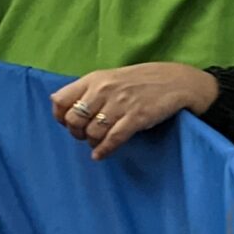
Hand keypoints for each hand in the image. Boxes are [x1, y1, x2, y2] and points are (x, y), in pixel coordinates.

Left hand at [51, 62, 220, 161]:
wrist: (175, 80)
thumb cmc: (139, 81)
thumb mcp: (109, 78)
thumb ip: (87, 89)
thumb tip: (58, 103)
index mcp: (93, 79)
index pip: (60, 100)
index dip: (60, 116)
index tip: (66, 123)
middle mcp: (103, 90)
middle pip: (73, 119)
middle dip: (76, 133)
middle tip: (83, 136)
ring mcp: (120, 104)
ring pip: (92, 132)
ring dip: (91, 142)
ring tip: (96, 143)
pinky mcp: (136, 117)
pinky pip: (112, 139)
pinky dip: (103, 150)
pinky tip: (100, 155)